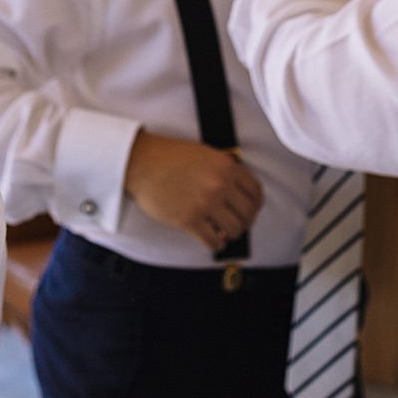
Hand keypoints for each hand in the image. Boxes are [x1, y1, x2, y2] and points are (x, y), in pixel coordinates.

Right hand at [123, 132, 263, 251]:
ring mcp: (205, 203)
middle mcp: (220, 185)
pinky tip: (213, 240)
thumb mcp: (204, 152)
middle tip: (238, 224)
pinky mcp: (189, 220)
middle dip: (246, 222)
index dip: (256, 205)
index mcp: (226, 166)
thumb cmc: (168, 156)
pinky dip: (216, 244)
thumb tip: (238, 184)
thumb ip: (224, 166)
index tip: (251, 210)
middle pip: (248, 213)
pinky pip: (213, 241)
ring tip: (224, 233)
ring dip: (232, 234)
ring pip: (234, 229)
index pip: (256, 192)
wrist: (140, 162)